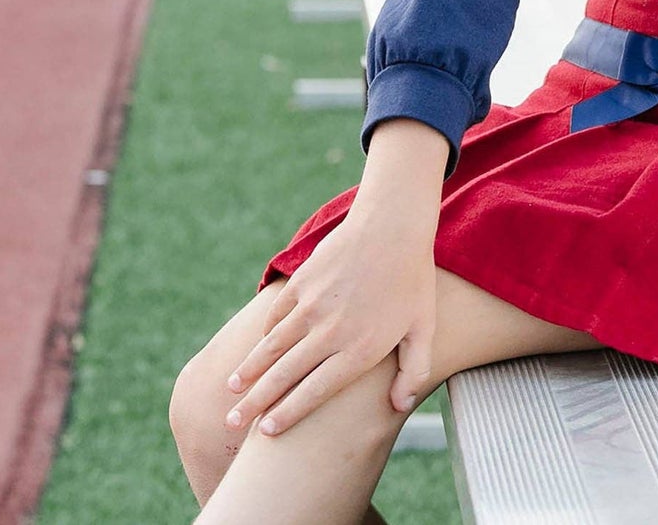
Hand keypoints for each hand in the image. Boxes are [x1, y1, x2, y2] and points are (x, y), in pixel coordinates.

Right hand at [224, 119, 447, 435]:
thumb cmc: (413, 279)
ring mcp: (312, 306)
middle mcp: (330, 332)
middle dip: (254, 403)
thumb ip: (414, 371)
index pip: (314, 392)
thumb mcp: (424, 327)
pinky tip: (258, 346)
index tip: (266, 432)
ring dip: (249, 370)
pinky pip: (277, 315)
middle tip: (234, 421)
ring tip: (233, 388)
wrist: (393, 224)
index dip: (287, 414)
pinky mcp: (302, 282)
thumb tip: (399, 407)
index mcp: (359, 349)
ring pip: (272, 347)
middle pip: (283, 376)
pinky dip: (265, 334)